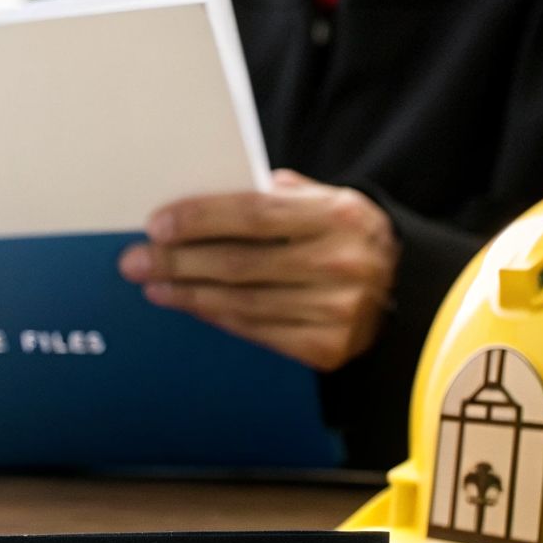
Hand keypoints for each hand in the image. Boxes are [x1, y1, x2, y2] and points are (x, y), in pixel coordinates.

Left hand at [117, 169, 397, 370]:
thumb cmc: (346, 235)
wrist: (406, 288)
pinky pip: (257, 332)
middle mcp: (343, 264)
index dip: (200, 219)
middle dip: (178, 261)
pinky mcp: (329, 348)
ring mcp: (339, 311)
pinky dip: (217, 318)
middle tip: (135, 259)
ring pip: (242, 302)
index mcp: (339, 215)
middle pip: (240, 263)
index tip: (157, 224)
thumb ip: (274, 195)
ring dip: (188, 294)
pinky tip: (189, 305)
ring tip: (153, 284)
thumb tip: (200, 198)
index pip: (254, 214)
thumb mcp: (324, 200)